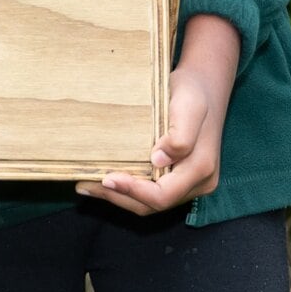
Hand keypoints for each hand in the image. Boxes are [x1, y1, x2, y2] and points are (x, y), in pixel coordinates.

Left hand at [78, 13, 238, 216]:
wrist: (204, 86)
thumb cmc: (193, 93)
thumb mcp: (190, 107)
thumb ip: (180, 136)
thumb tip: (158, 161)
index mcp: (201, 169)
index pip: (163, 195)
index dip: (134, 191)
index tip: (107, 179)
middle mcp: (197, 183)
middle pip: (154, 205)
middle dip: (120, 197)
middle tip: (86, 184)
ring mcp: (189, 183)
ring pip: (151, 203)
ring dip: (121, 197)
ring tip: (89, 185)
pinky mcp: (179, 178)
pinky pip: (153, 191)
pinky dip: (130, 189)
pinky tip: (108, 180)